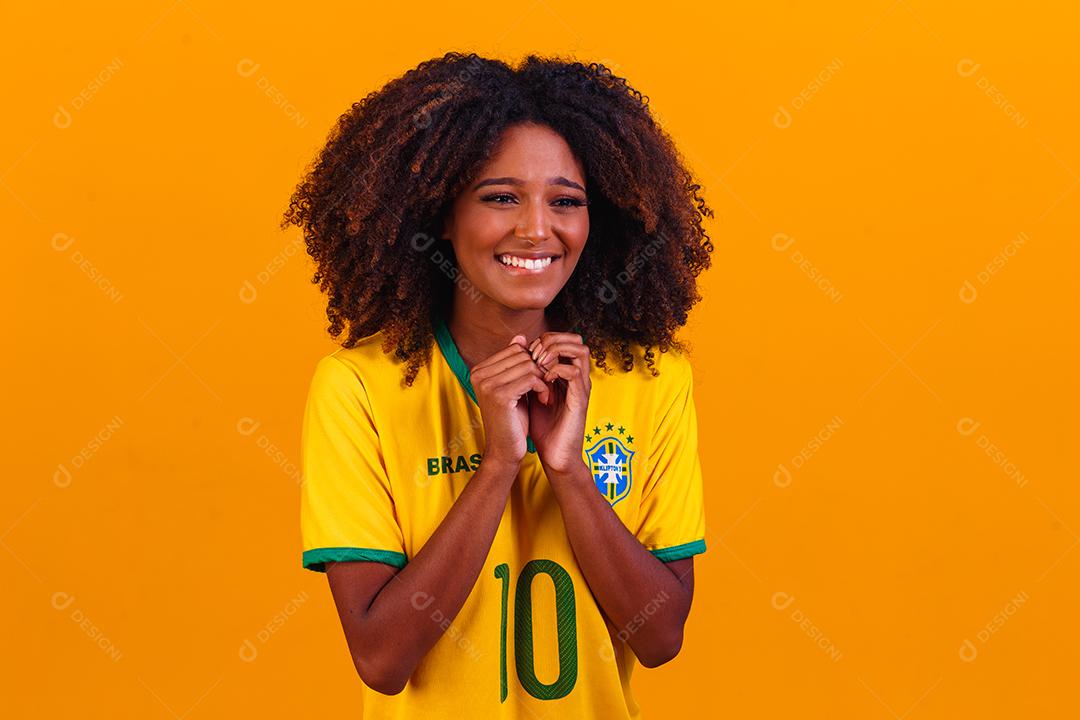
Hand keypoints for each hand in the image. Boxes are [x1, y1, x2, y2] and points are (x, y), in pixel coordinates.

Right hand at [470, 335, 551, 468]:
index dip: (533, 362)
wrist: (505, 451)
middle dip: (539, 370)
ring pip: (529, 365)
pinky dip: (543, 388)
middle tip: (546, 388)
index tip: (539, 381)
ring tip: (545, 396)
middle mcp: (478, 374)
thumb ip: (515, 363)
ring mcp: (487, 384)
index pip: (515, 349)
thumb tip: (520, 336)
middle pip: (522, 355)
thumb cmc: (512, 420)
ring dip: (543, 380)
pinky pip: (532, 378)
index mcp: (479, 370)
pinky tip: (544, 400)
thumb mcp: (514, 387)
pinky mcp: (499, 396)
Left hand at [526, 332, 591, 475]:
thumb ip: (527, 374)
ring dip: (556, 351)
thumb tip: (514, 355)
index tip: (525, 352)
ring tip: (538, 364)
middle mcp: (577, 377)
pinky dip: (556, 371)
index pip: (564, 339)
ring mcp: (581, 387)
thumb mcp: (530, 394)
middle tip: (533, 354)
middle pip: (575, 339)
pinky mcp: (580, 400)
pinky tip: (543, 381)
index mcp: (567, 374)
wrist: (555, 455)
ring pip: (580, 350)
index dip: (544, 339)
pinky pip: (574, 373)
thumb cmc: (543, 428)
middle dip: (552, 340)